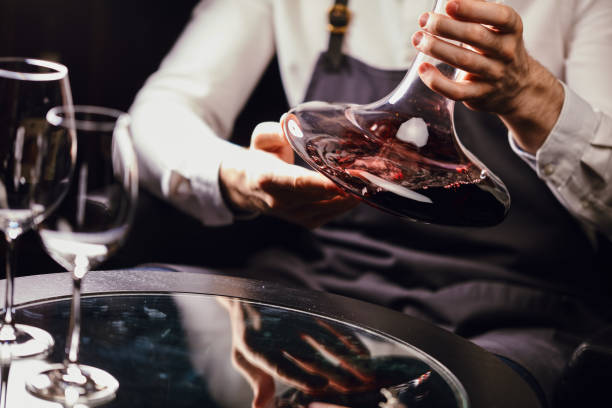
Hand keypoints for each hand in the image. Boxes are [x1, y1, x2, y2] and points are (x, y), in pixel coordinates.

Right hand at [219, 121, 358, 227]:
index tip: (341, 180)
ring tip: (370, 182)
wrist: (248, 187)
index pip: (296, 183)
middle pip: (318, 197)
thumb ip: (272, 131)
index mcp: (267, 178)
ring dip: (351, 196)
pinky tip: (359, 190)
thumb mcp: (260, 139)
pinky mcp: (306, 221)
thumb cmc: (260, 158)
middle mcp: (280, 201)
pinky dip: (347, 203)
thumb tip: (288, 123)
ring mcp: (293, 215)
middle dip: (345, 187)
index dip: (319, 184)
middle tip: (369, 174)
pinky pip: (331, 214)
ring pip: (328, 208)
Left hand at [219, 298, 376, 406]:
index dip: (301, 376)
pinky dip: (348, 339)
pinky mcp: (308, 310)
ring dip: (346, 356)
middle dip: (331, 371)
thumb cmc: (248, 334)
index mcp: (258, 347)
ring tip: (364, 372)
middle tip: (351, 386)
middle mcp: (278, 331)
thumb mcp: (242, 358)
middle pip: (308, 354)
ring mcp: (295, 318)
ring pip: (325, 339)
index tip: (320, 386)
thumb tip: (260, 407)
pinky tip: (362, 353)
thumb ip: (257, 381)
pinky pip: (332, 325)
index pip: (280, 365)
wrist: (248, 295)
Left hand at [412, 0, 563, 153]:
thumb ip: (476, 15)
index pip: (499, 16)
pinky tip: (423, 69)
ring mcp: (494, 76)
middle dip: (445, 26)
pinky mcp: (480, 96)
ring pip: (463, 61)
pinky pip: (456, 91)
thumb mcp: (497, 29)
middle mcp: (506, 52)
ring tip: (418, 39)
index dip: (473, 9)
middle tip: (424, 20)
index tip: (449, 4)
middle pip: (475, 36)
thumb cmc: (496, 49)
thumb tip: (447, 2)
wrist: (517, 88)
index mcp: (511, 30)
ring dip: (436, 48)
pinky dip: (437, 81)